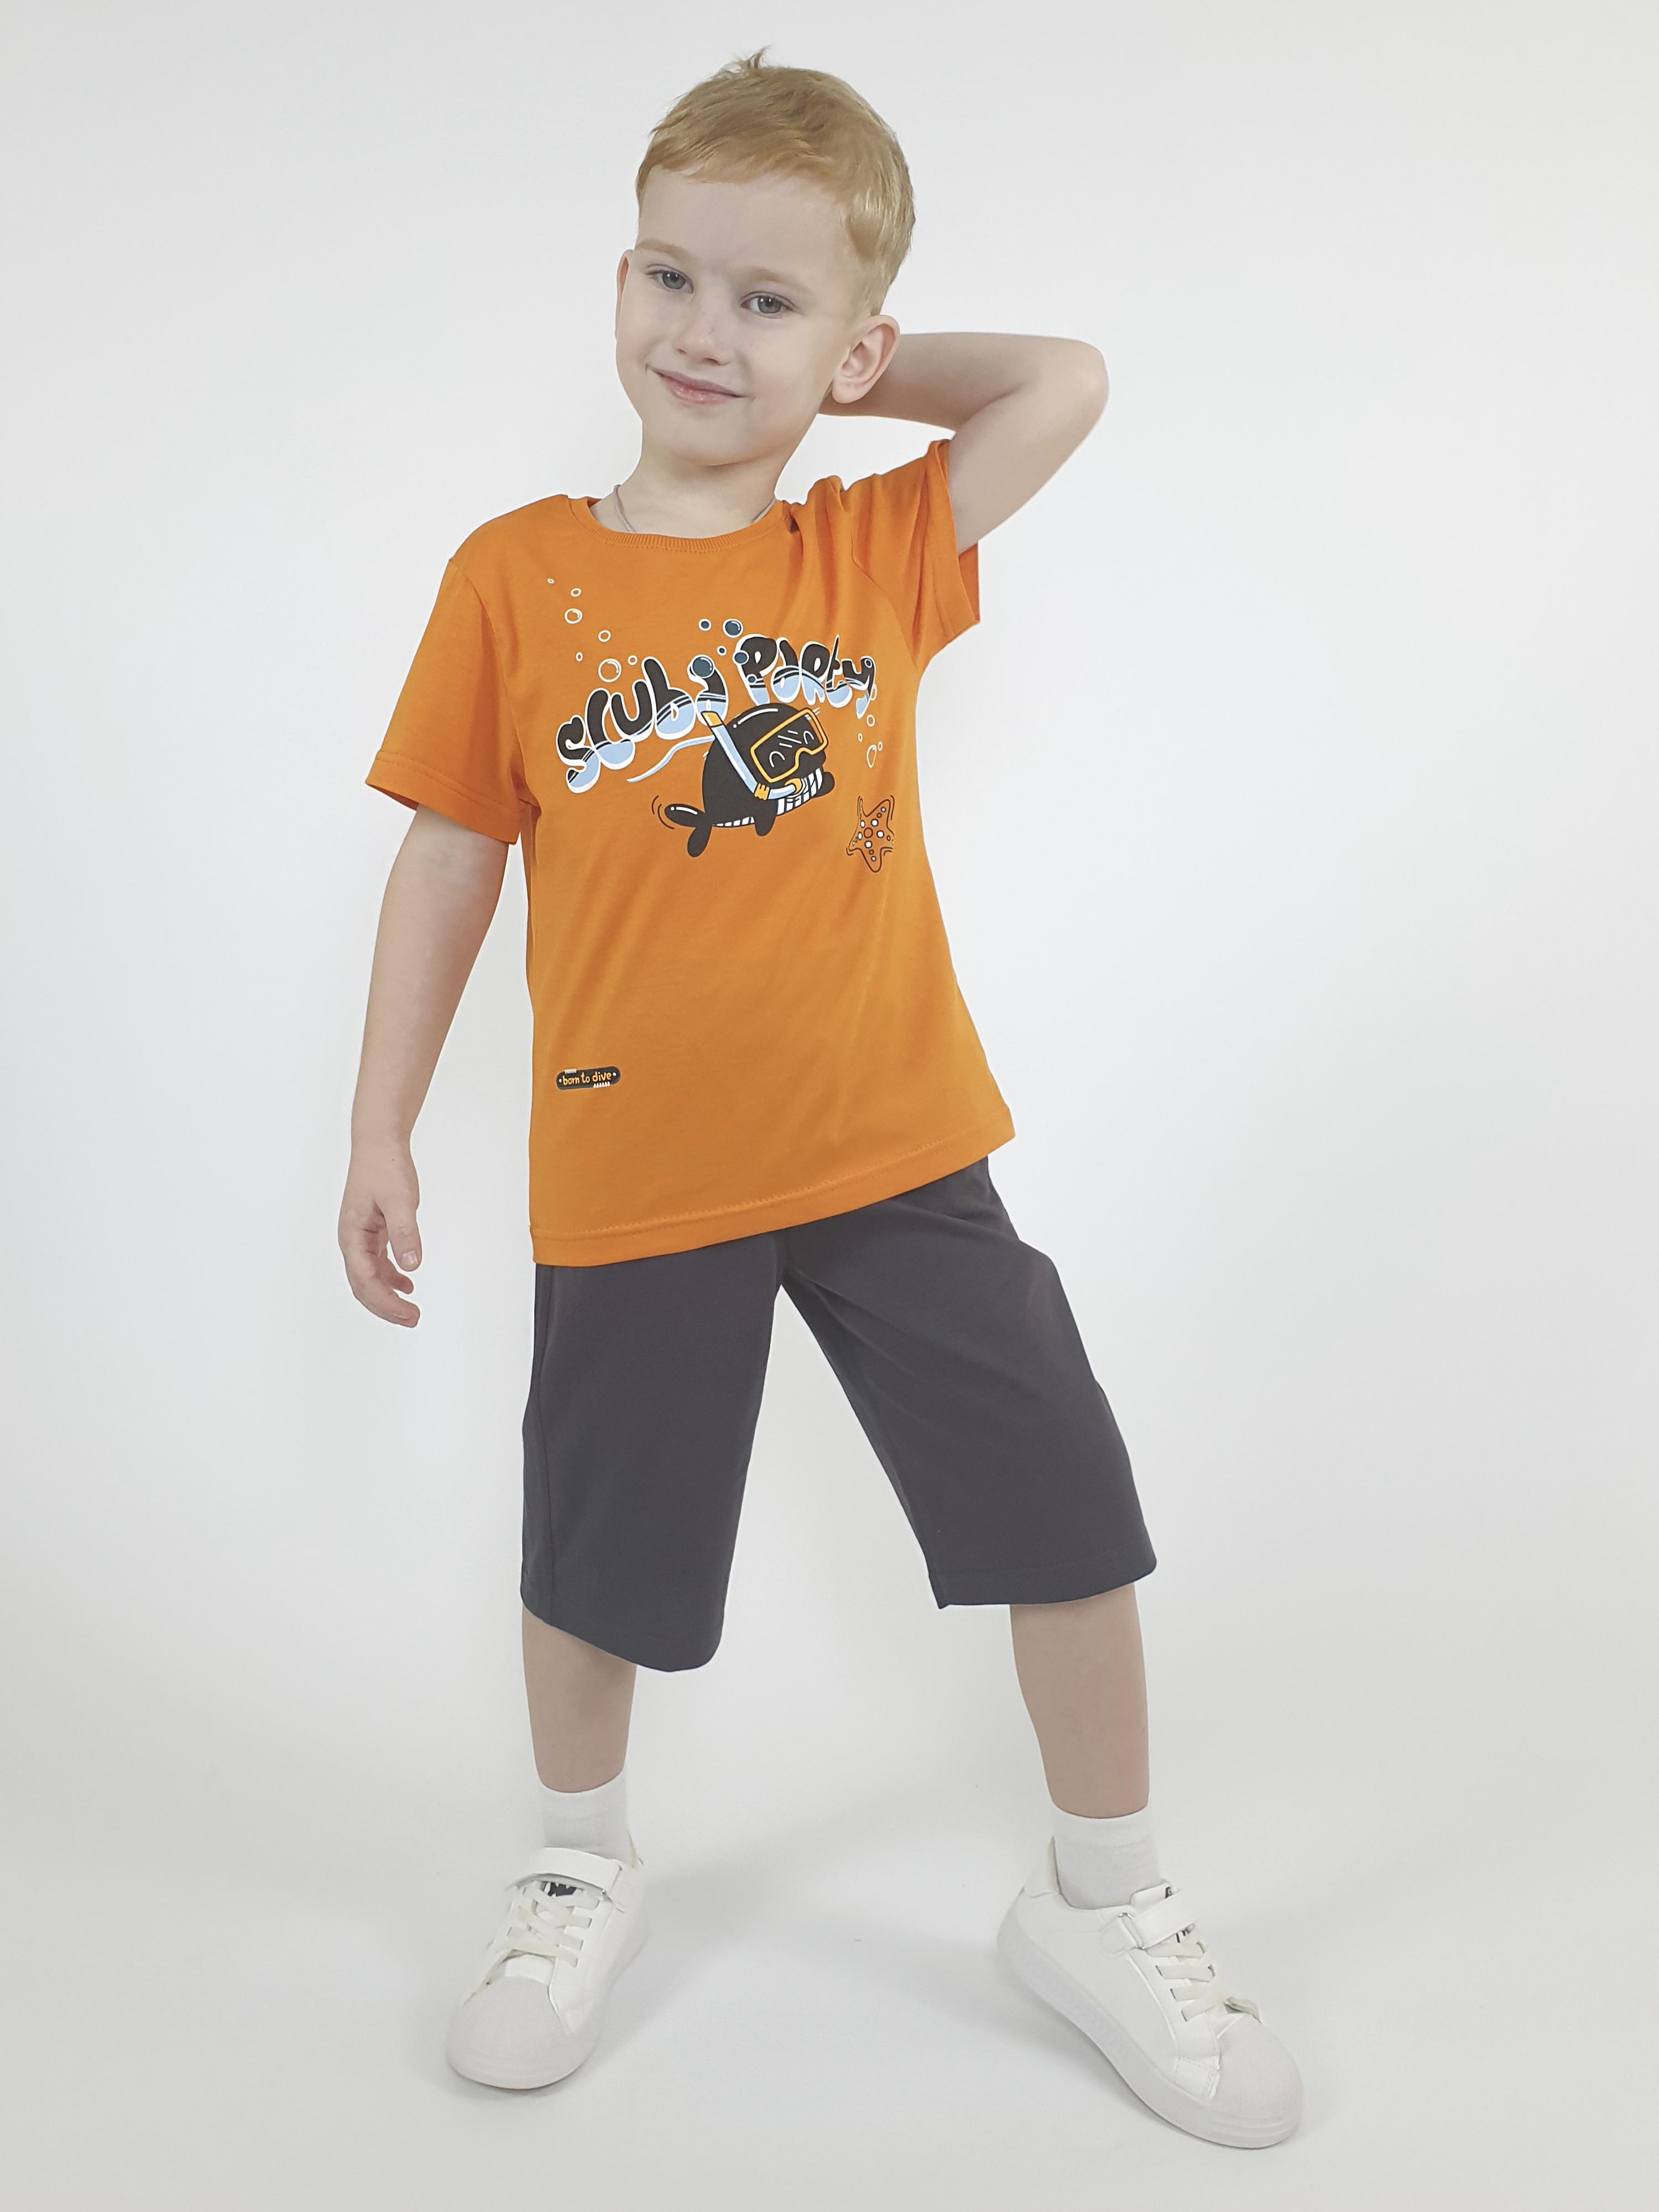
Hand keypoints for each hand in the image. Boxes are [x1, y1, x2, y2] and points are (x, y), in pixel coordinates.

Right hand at [339, 1142, 422, 1325]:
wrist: (379, 1144)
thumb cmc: (385, 1167)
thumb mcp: (400, 1200)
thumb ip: (405, 1232)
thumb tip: (412, 1265)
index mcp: (352, 1235)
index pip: (365, 1279)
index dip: (386, 1302)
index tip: (409, 1313)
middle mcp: (352, 1240)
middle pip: (363, 1286)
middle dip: (386, 1306)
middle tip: (413, 1319)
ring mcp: (361, 1237)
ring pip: (370, 1278)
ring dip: (388, 1296)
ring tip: (411, 1310)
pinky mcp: (372, 1232)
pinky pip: (377, 1263)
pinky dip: (391, 1277)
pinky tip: (408, 1284)